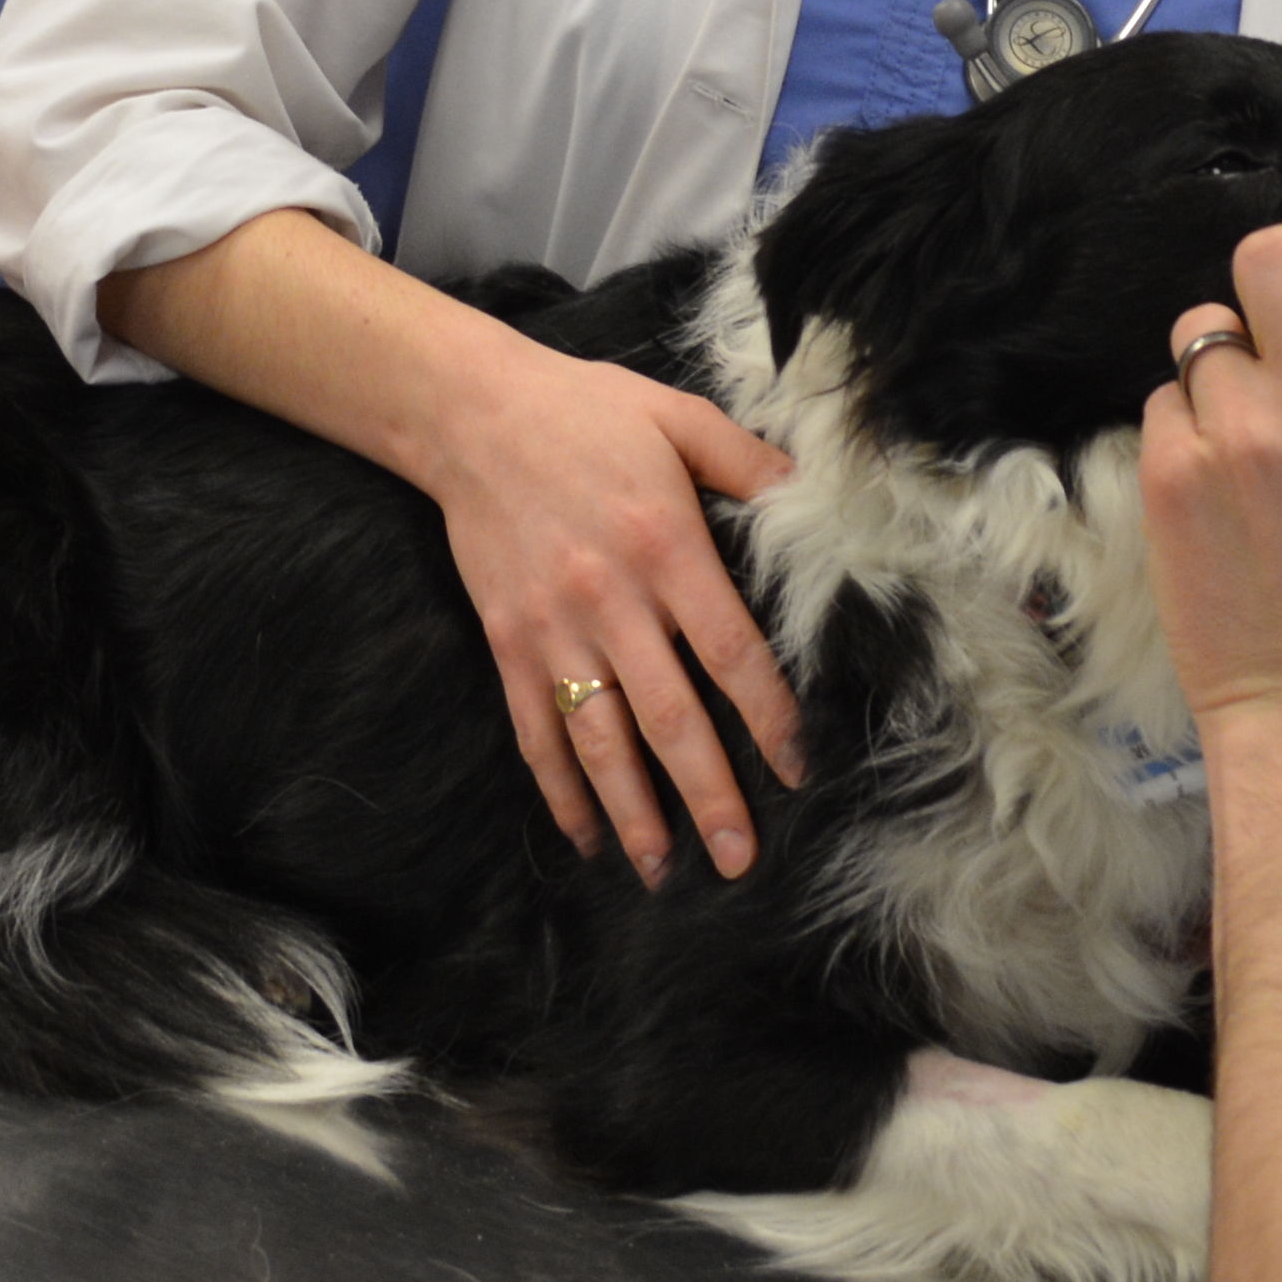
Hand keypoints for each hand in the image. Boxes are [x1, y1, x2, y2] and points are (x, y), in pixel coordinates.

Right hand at [426, 335, 807, 886]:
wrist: (469, 413)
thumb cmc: (584, 410)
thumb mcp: (678, 416)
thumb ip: (747, 461)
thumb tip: (812, 496)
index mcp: (666, 546)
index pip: (731, 653)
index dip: (768, 718)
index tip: (795, 769)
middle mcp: (611, 600)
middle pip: (670, 717)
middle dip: (708, 794)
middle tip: (739, 858)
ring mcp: (553, 629)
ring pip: (600, 740)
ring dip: (633, 812)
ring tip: (664, 871)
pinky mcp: (508, 642)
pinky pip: (535, 731)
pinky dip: (559, 790)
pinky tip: (585, 835)